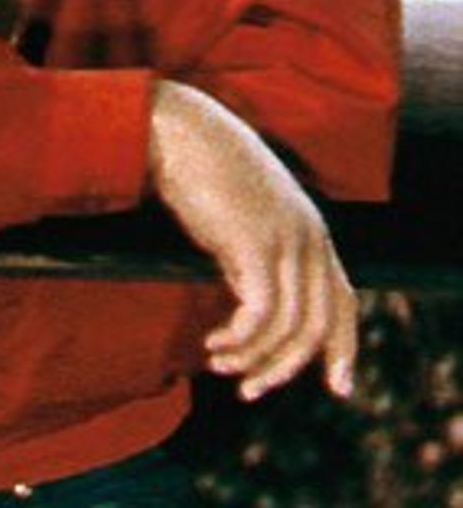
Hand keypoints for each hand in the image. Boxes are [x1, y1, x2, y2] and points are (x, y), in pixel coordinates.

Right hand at [149, 80, 356, 402]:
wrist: (174, 127)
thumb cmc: (197, 165)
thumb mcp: (239, 214)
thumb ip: (254, 252)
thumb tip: (249, 297)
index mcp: (310, 226)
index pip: (343, 299)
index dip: (344, 346)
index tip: (336, 386)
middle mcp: (308, 234)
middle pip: (319, 324)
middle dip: (287, 367)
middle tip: (250, 392)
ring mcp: (285, 239)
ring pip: (289, 328)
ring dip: (255, 359)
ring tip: (220, 364)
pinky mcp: (254, 244)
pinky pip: (259, 316)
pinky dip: (239, 341)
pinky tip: (214, 344)